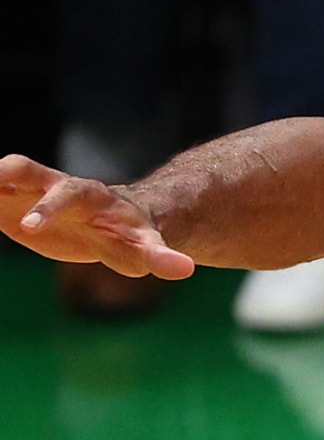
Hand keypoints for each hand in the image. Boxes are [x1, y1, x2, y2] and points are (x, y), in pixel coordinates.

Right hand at [0, 157, 193, 279]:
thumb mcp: (145, 249)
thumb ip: (161, 257)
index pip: (69, 194)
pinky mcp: (11, 200)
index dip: (49, 207)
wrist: (111, 223)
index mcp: (89, 197)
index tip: (32, 227)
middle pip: (26, 170)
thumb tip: (188, 268)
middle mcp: (55, 185)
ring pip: (4, 173)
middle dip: (5, 179)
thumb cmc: (131, 235)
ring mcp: (31, 189)